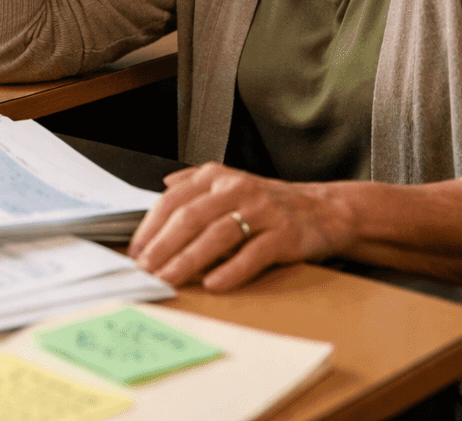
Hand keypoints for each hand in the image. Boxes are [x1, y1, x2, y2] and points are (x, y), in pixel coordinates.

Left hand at [128, 163, 355, 291]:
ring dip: (189, 260)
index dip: (151, 227)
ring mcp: (262, 210)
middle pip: (190, 217)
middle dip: (163, 246)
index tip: (135, 252)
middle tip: (146, 270)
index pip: (173, 200)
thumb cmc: (269, 203)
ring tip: (169, 279)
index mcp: (217, 177)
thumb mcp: (231, 183)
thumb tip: (164, 186)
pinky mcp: (284, 233)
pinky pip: (253, 253)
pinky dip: (231, 269)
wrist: (325, 209)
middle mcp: (236, 188)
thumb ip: (196, 183)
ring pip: (217, 235)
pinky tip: (213, 284)